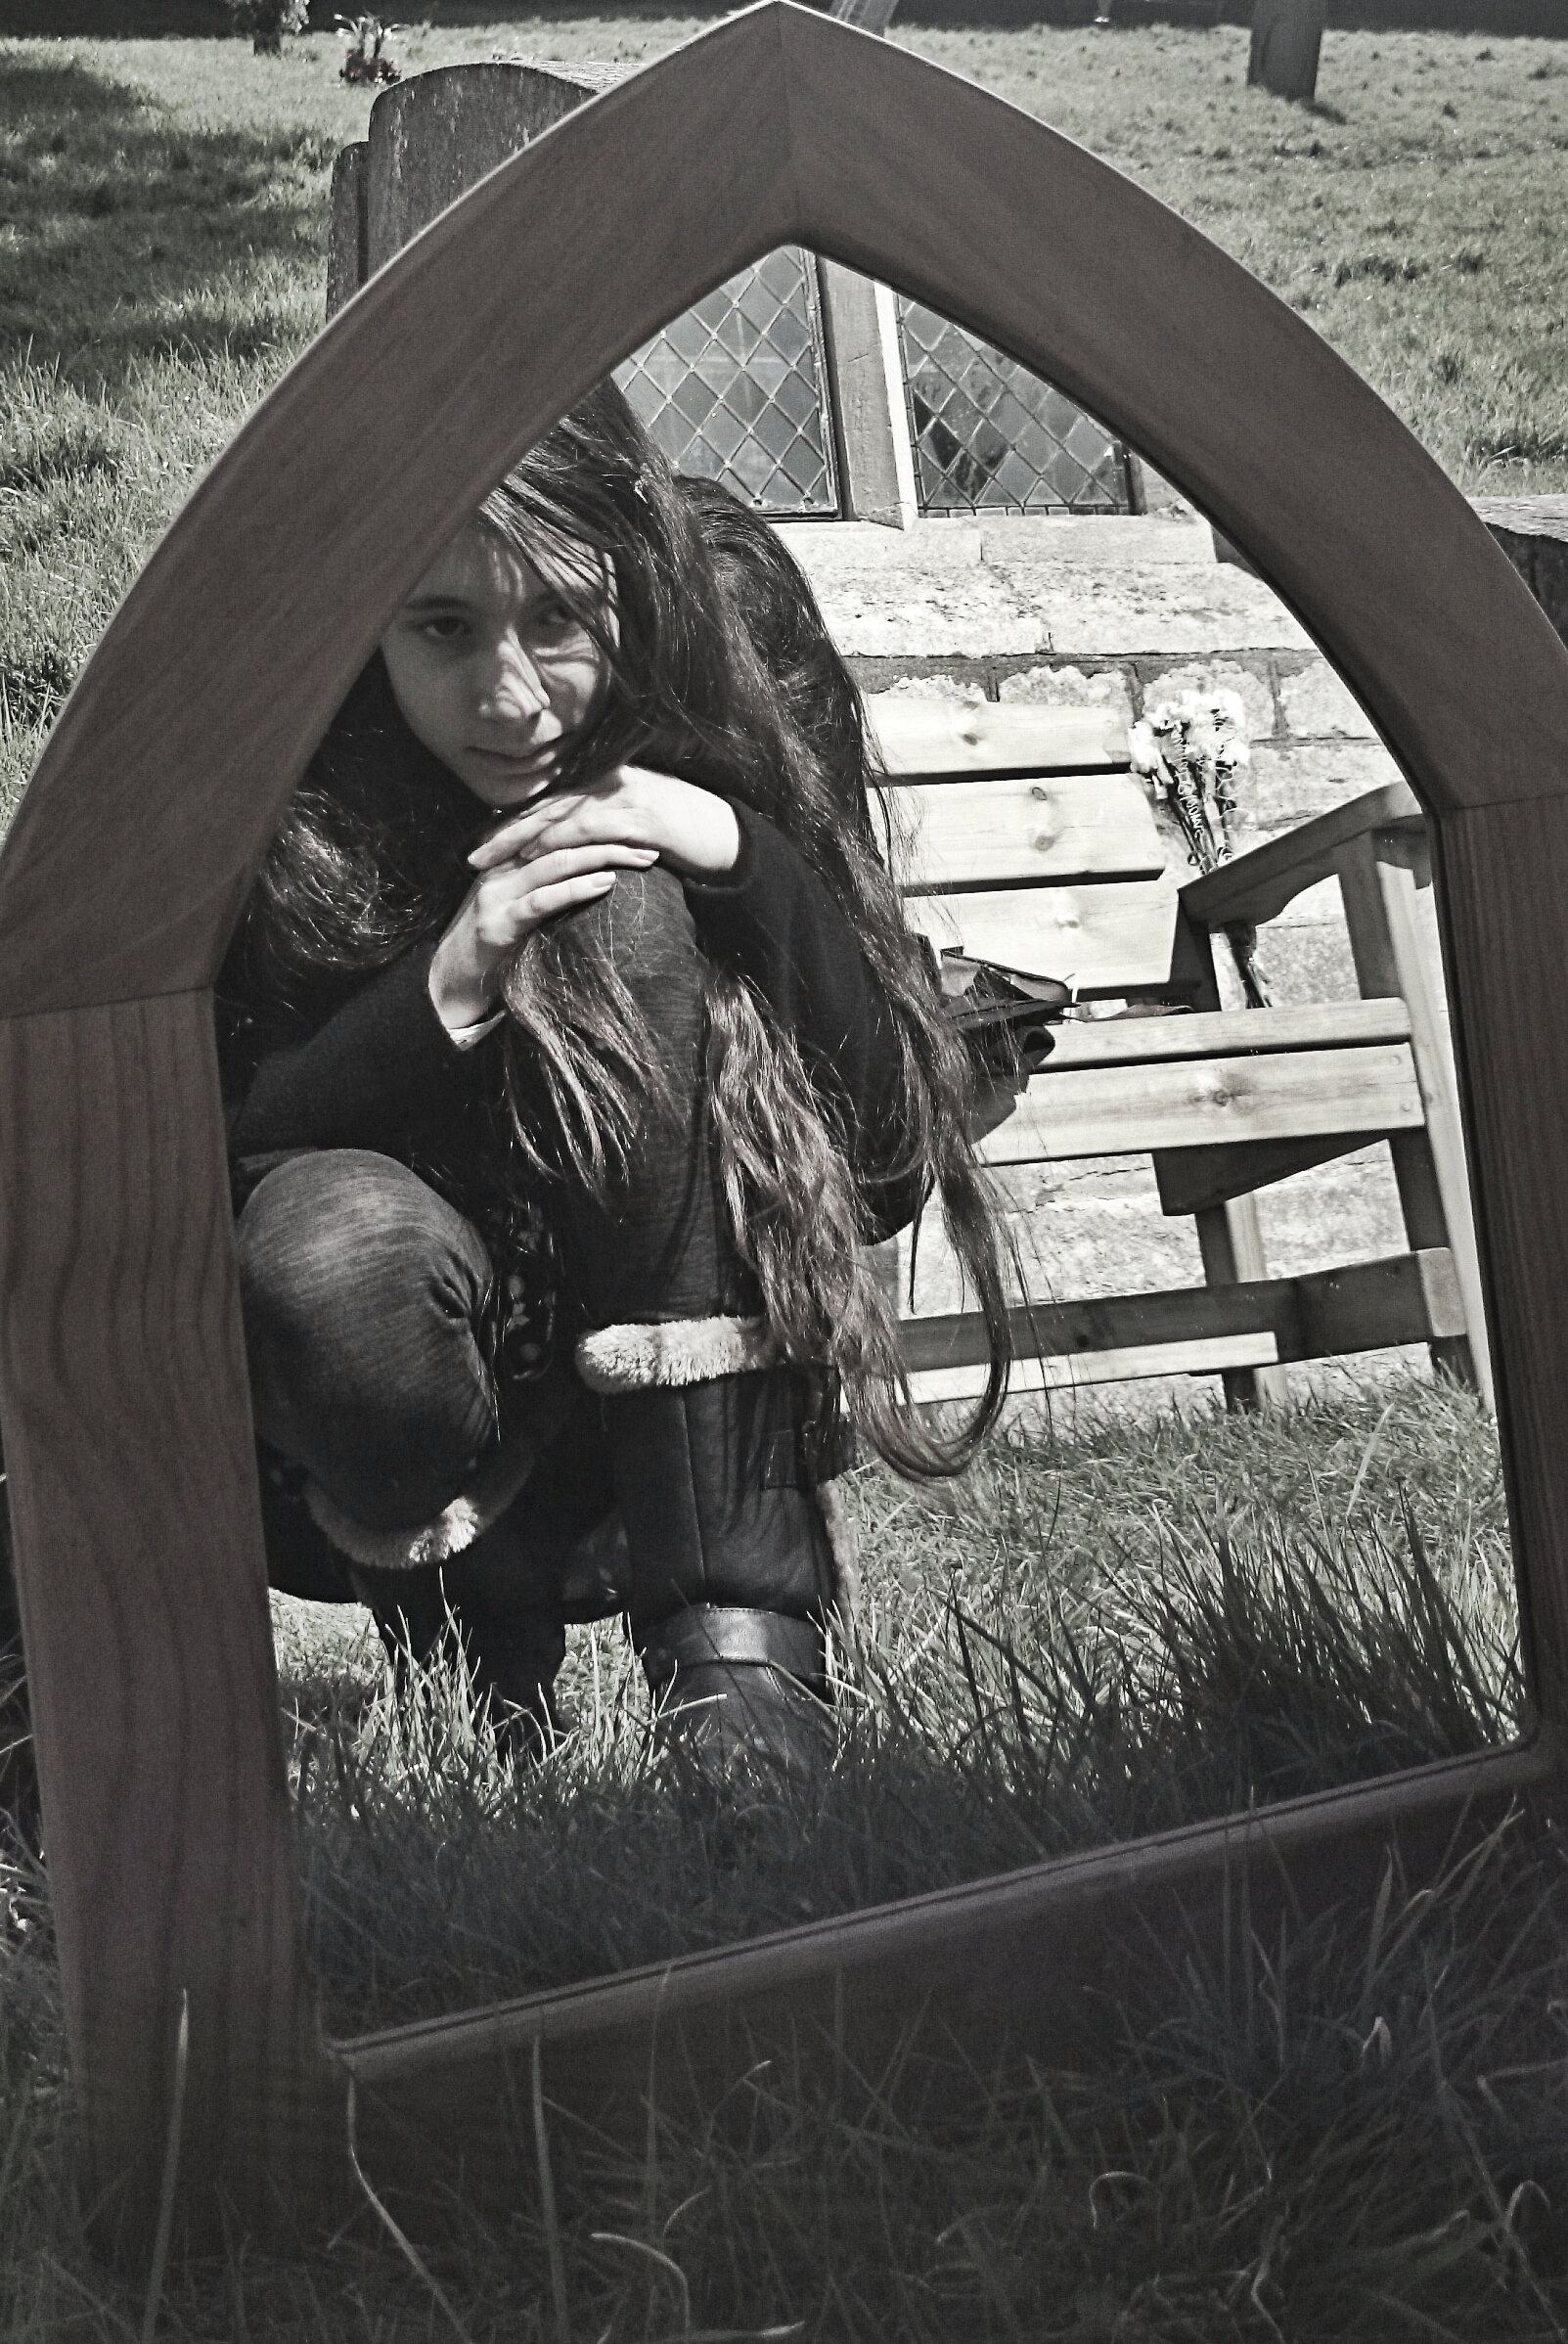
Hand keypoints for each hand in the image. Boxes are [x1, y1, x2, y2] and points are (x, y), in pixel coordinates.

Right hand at [429, 767, 740, 1030]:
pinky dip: (575, 889)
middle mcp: (501, 869)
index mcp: (508, 860)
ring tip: (639, 859)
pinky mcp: (497, 923)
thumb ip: (547, 890)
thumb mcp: (520, 909)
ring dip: (602, 858)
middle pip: (561, 840)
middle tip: (652, 842)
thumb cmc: (491, 950)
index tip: (638, 828)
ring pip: (555, 862)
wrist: (447, 985)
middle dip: (609, 837)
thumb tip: (596, 880)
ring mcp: (497, 894)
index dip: (597, 825)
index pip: (557, 830)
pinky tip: (604, 884)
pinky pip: (542, 900)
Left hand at [467, 764, 741, 885]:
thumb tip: (567, 848)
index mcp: (603, 782)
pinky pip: (593, 829)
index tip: (480, 845)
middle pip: (544, 806)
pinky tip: (541, 855)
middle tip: (472, 857)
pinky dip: (564, 841)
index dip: (511, 823)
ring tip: (495, 862)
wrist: (726, 834)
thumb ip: (600, 829)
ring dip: (524, 840)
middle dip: (505, 833)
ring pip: (561, 816)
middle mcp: (608, 783)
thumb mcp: (633, 825)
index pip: (547, 803)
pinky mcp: (640, 819)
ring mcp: (624, 798)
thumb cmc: (680, 834)